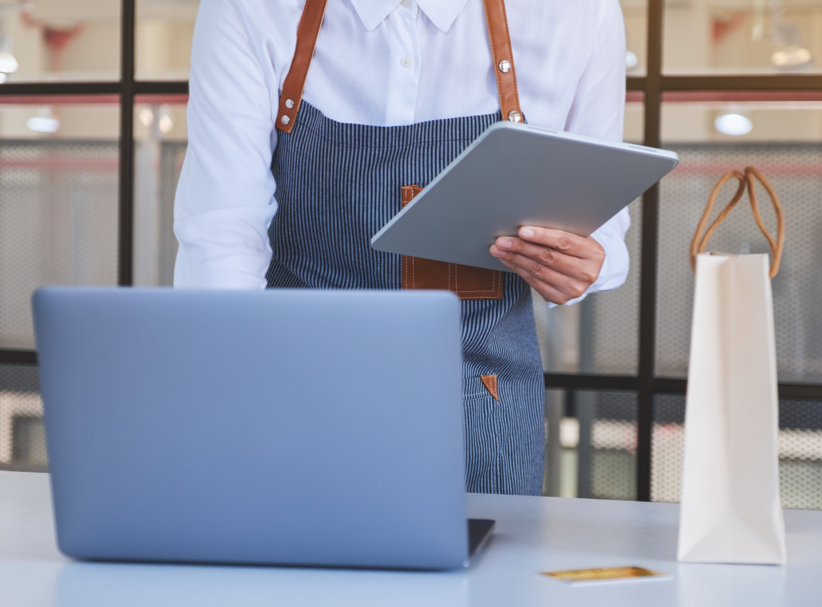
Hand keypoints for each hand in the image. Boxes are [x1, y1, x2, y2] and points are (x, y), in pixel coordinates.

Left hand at [489, 227, 604, 304]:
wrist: (586, 271)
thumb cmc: (577, 248)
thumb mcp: (577, 236)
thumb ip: (559, 231)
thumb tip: (527, 225)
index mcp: (593, 253)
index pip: (564, 242)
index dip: (541, 236)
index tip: (522, 231)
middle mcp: (585, 273)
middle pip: (548, 257)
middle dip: (521, 247)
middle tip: (502, 240)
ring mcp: (573, 288)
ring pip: (538, 270)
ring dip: (515, 259)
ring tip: (499, 249)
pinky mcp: (560, 298)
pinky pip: (534, 281)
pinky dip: (518, 269)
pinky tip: (509, 260)